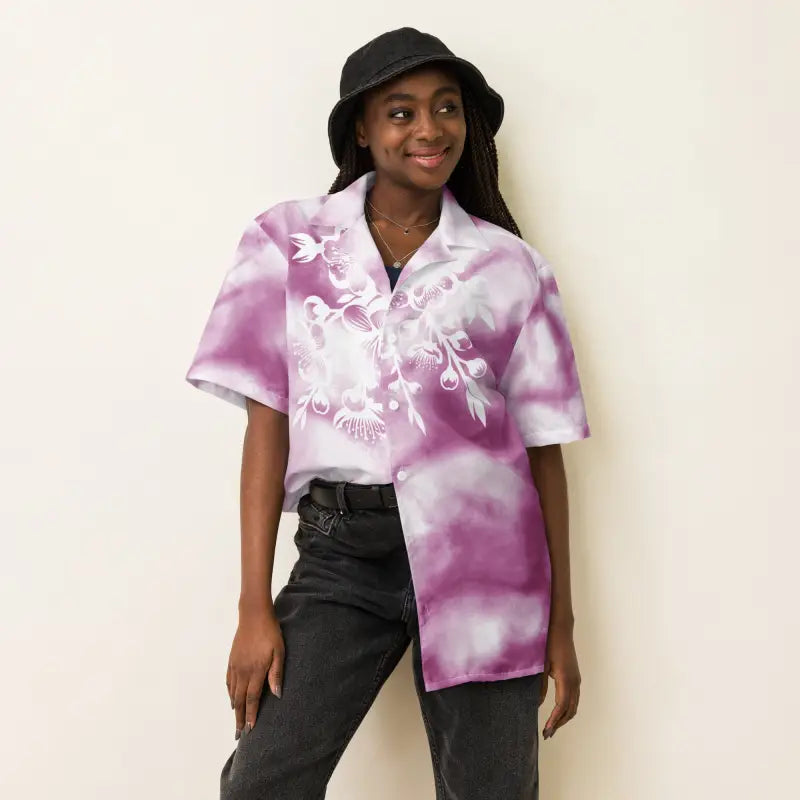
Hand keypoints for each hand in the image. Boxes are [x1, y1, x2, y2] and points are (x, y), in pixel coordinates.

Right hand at [226, 608, 284, 738]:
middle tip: (239, 734)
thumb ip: (276, 674)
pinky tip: (231, 699)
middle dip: (239, 718)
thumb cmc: (270, 633)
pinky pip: (229, 681)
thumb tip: (277, 695)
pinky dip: (229, 693)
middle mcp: (243, 671)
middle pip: (239, 700)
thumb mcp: (279, 652)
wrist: (254, 615)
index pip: (251, 699)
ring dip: (234, 708)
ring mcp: (235, 666)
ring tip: (236, 721)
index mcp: (255, 671)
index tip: (250, 730)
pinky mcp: (232, 660)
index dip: (250, 715)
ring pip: (233, 692)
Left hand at [538, 619, 580, 739]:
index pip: (561, 707)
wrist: (561, 628)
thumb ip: (539, 686)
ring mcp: (577, 679)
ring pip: (574, 705)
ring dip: (564, 718)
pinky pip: (574, 698)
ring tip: (552, 726)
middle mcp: (575, 682)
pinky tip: (558, 711)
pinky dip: (567, 708)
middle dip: (559, 723)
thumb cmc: (548, 643)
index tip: (546, 732)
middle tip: (547, 734)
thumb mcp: (541, 665)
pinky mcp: (575, 676)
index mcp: (565, 680)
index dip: (553, 721)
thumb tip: (537, 704)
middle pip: (570, 710)